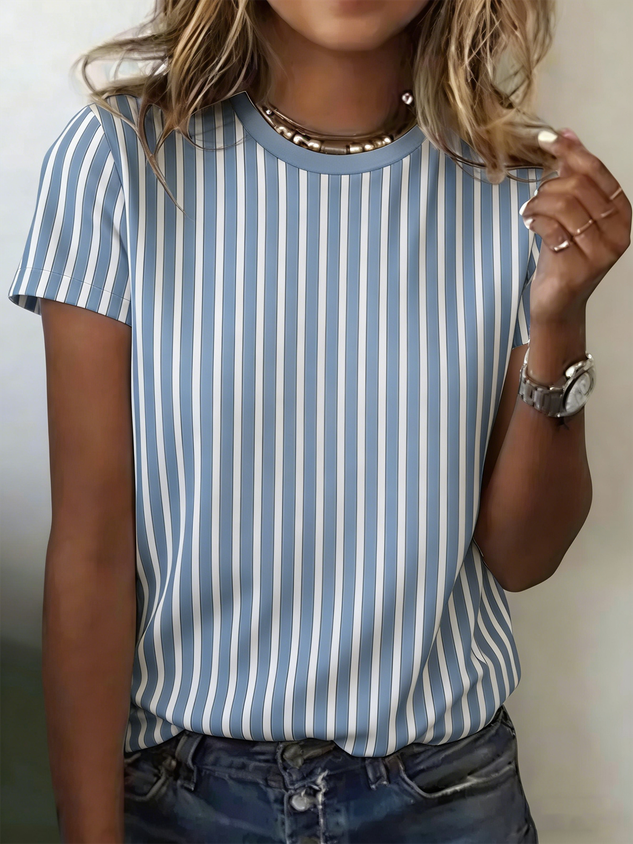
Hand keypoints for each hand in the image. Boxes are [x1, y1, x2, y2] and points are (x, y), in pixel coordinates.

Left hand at [519, 127, 630, 324]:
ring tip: (530, 214)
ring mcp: (601, 252)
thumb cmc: (564, 256)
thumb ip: (573, 175)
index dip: (571, 151)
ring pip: (563, 205)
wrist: (558, 302)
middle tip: (535, 201)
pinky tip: (530, 225)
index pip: (596, 171)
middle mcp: (618, 232)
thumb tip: (567, 133)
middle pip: (578, 186)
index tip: (546, 139)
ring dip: (538, 204)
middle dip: (548, 187)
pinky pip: (552, 229)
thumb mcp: (572, 212)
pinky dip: (535, 221)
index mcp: (621, 213)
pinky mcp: (579, 267)